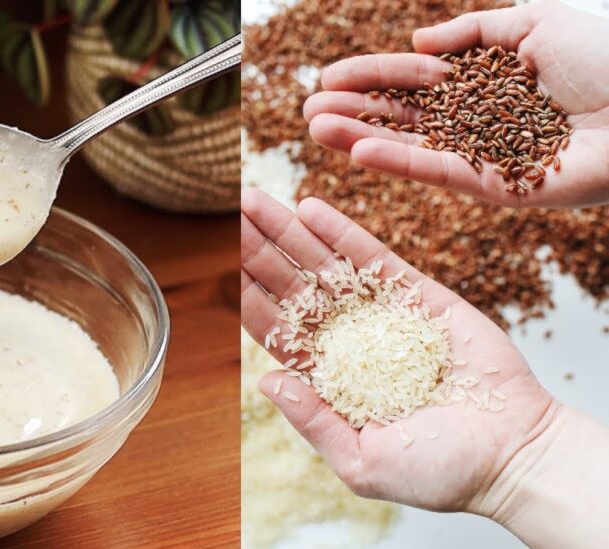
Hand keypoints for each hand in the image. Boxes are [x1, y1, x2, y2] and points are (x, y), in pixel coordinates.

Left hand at [240, 188, 559, 513]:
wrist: (514, 456)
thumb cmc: (440, 472)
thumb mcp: (362, 462)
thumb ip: (314, 421)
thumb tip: (265, 380)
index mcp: (329, 377)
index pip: (276, 329)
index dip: (247, 294)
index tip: (221, 263)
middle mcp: (348, 340)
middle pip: (292, 287)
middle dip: (259, 250)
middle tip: (231, 211)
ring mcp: (382, 315)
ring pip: (324, 265)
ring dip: (289, 231)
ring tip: (254, 198)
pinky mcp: (420, 297)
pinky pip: (374, 258)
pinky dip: (341, 232)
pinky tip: (310, 207)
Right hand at [303, 0, 608, 207]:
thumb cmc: (606, 61)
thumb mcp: (534, 25)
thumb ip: (473, 33)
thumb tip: (418, 44)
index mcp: (483, 82)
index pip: (413, 78)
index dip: (370, 75)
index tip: (327, 75)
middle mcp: (475, 120)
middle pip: (401, 114)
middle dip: (352, 109)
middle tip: (306, 108)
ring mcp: (481, 155)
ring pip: (408, 144)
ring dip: (358, 136)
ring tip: (314, 127)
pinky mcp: (492, 185)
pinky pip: (435, 171)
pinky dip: (396, 161)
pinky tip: (356, 151)